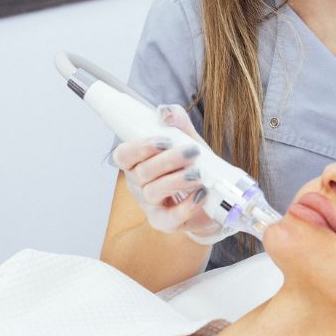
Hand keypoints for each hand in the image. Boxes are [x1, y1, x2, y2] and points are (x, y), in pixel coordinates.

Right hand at [110, 104, 221, 238]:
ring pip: (154, 192)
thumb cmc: (191, 165)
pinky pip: (170, 217)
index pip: (123, 155)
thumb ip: (177, 121)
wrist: (212, 196)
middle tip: (192, 152)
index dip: (139, 148)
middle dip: (167, 161)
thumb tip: (164, 113)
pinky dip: (187, 205)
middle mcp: (138, 184)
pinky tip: (201, 194)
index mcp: (137, 162)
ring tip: (198, 173)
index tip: (163, 141)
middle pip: (141, 173)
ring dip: (177, 180)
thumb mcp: (186, 139)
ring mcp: (150, 205)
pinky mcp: (165, 222)